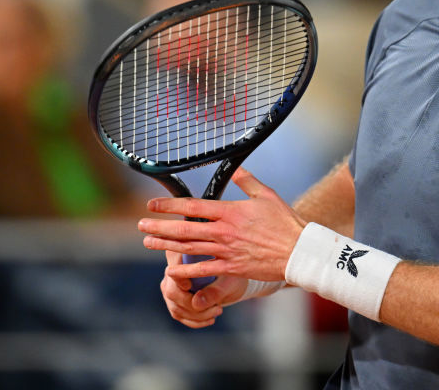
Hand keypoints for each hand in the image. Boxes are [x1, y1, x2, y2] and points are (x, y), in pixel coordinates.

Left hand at [138, 168, 305, 283]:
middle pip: (184, 229)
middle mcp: (224, 231)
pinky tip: (171, 270)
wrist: (298, 250)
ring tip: (148, 242)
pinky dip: (185, 270)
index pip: (193, 206)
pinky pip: (202, 270)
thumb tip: (239, 167)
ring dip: (165, 245)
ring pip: (188, 248)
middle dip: (159, 227)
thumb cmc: (284, 222)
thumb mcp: (267, 195)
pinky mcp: (231, 268)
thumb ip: (248, 181)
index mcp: (230, 211)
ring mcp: (226, 251)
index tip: (153, 204)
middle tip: (141, 225)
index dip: (170, 205)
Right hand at [159, 250, 249, 327]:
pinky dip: (195, 320)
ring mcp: (170, 285)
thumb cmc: (232, 274)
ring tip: (218, 310)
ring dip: (198, 315)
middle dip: (194, 305)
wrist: (232, 281)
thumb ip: (214, 291)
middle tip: (217, 308)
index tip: (190, 287)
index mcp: (186, 254)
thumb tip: (196, 303)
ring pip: (176, 307)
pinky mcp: (173, 300)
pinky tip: (210, 319)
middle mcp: (174, 268)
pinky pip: (178, 314)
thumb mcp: (229, 282)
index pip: (173, 266)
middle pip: (172, 291)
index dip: (178, 279)